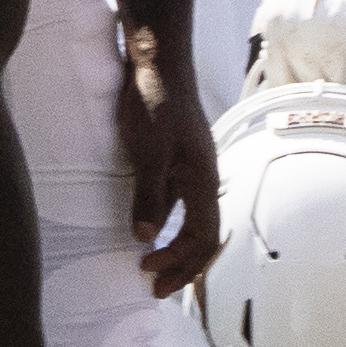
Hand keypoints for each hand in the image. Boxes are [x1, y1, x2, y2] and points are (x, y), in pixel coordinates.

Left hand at [118, 49, 224, 296]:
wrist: (155, 59)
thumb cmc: (154, 100)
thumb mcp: (149, 149)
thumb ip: (148, 193)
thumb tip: (143, 238)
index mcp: (203, 180)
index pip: (203, 238)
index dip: (182, 263)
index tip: (151, 276)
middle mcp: (200, 178)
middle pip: (201, 235)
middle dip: (181, 265)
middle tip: (153, 287)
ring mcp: (187, 167)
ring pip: (186, 218)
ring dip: (170, 244)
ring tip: (147, 264)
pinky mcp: (171, 157)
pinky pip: (171, 199)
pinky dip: (160, 219)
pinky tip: (142, 226)